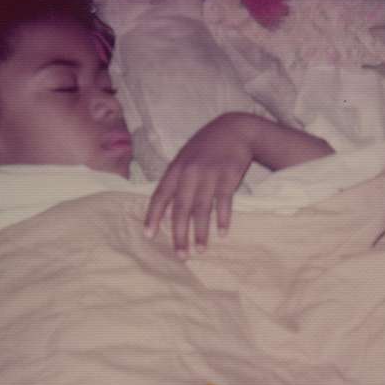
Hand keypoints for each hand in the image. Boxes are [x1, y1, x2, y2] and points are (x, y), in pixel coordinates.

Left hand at [144, 113, 254, 257]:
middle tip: (181, 255)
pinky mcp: (228, 176)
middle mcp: (189, 173)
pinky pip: (224, 202)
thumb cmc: (207, 147)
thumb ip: (176, 180)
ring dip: (200, 232)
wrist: (235, 129)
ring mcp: (209, 175)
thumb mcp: (186, 158)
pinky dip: (223, 219)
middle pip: (181, 209)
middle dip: (179, 234)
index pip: (160, 196)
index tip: (149, 235)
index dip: (153, 216)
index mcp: (176, 169)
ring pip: (202, 209)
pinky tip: (222, 233)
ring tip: (200, 250)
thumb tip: (167, 210)